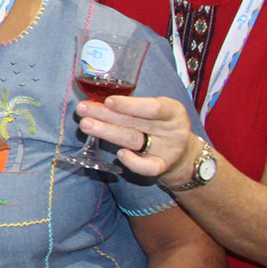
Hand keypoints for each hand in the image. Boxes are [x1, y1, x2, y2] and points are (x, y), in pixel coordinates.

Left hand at [78, 94, 198, 183]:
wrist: (184, 153)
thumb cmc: (160, 124)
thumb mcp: (154, 110)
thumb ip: (131, 106)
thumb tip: (95, 100)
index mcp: (173, 110)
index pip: (152, 107)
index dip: (129, 105)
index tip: (107, 101)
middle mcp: (172, 130)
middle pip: (135, 122)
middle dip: (106, 115)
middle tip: (82, 109)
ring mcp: (168, 150)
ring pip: (134, 140)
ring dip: (107, 132)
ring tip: (85, 124)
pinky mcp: (163, 166)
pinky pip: (148, 167)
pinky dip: (134, 162)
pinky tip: (119, 154)